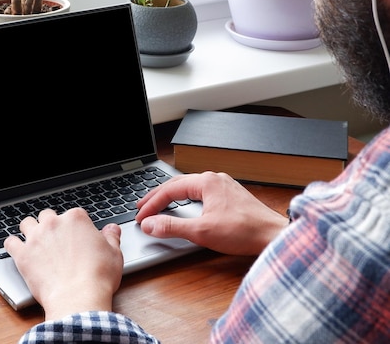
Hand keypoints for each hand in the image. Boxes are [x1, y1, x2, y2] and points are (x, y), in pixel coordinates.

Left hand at [4, 208, 122, 320]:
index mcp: (76, 219)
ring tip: (35, 242)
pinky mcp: (22, 255)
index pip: (73, 214)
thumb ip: (111, 237)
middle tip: (56, 240)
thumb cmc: (98, 277)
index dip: (75, 226)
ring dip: (30, 230)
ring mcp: (36, 237)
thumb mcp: (114, 254)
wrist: (78, 297)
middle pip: (47, 216)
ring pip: (26, 223)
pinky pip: (10, 242)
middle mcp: (53, 223)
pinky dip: (13, 245)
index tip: (76, 237)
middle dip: (51, 225)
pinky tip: (18, 250)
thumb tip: (112, 229)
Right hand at [134, 171, 288, 255]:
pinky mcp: (230, 196)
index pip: (169, 190)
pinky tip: (184, 205)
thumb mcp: (201, 231)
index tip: (141, 217)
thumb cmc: (244, 231)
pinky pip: (201, 192)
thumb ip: (171, 227)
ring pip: (189, 187)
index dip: (151, 205)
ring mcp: (224, 186)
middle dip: (157, 197)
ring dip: (171, 196)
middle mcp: (215, 179)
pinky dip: (186, 199)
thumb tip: (149, 224)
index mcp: (206, 182)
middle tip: (141, 207)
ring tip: (158, 205)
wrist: (274, 236)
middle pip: (177, 184)